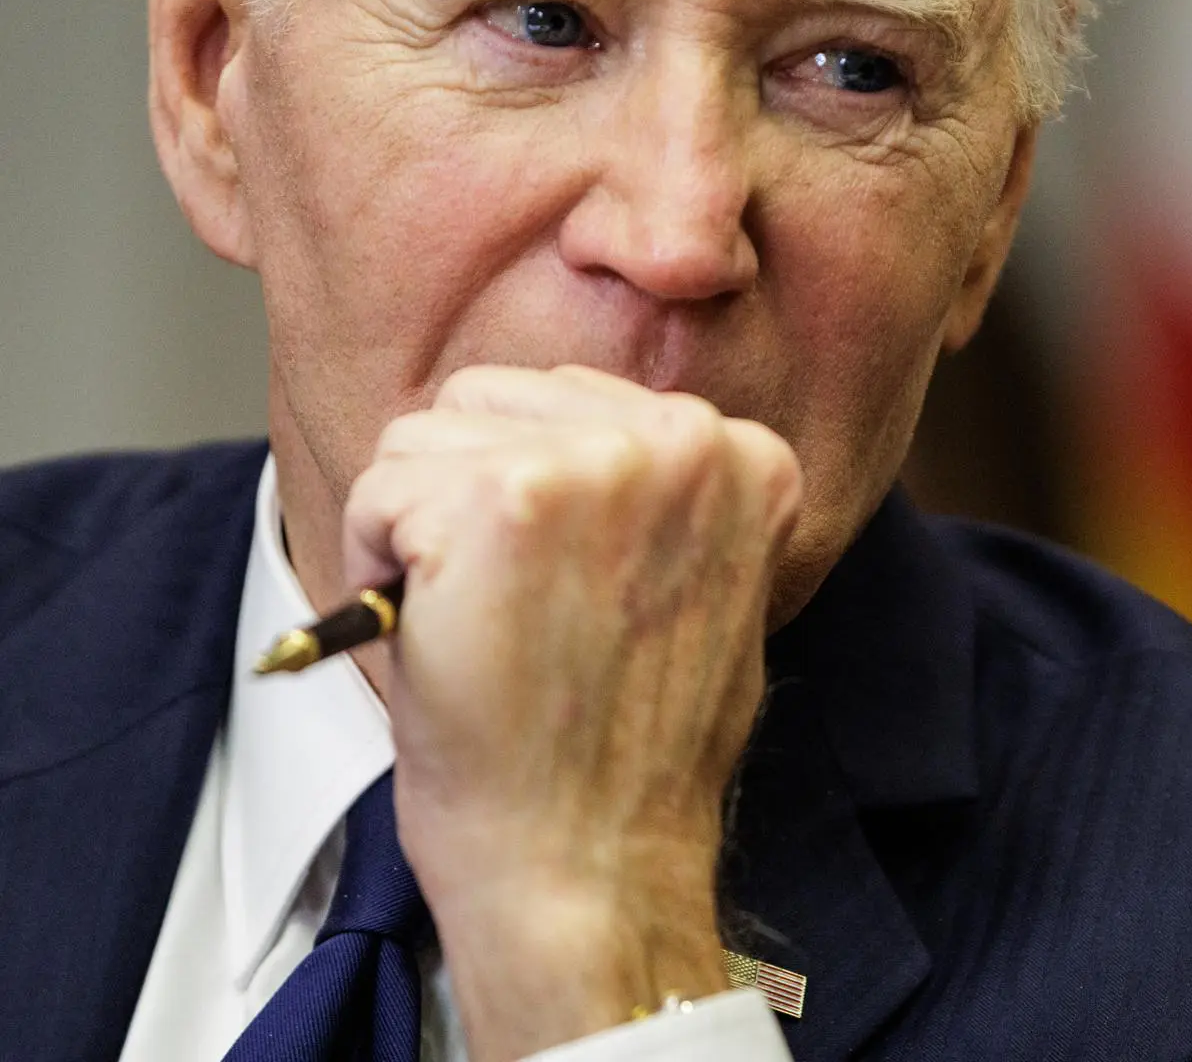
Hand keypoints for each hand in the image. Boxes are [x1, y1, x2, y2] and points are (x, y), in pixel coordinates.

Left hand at [339, 364, 802, 1060]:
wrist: (589, 866)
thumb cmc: (630, 754)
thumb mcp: (702, 591)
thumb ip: (660, 494)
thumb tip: (573, 433)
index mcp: (746, 455)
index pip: (577, 401)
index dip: (534, 492)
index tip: (556, 583)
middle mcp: (687, 439)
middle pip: (496, 399)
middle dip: (465, 494)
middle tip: (501, 606)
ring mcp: (599, 462)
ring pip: (429, 433)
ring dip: (417, 525)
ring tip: (469, 618)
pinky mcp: (507, 498)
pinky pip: (380, 486)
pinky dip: (371, 563)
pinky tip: (431, 630)